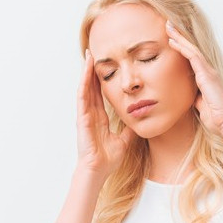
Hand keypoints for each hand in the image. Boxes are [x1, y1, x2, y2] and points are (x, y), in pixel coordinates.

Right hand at [76, 49, 136, 178]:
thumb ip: (130, 129)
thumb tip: (141, 120)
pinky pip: (82, 95)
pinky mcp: (81, 117)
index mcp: (100, 118)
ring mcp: (85, 114)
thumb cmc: (108, 159)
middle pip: (92, 86)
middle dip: (93, 70)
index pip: (101, 94)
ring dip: (86, 70)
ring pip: (86, 87)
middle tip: (95, 52)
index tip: (106, 66)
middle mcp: (91, 113)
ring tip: (89, 54)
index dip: (102, 80)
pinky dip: (84, 81)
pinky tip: (86, 68)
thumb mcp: (125, 140)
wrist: (99, 170)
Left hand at [165, 21, 222, 135]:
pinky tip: (173, 42)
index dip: (181, 47)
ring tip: (169, 27)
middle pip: (191, 49)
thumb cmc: (216, 117)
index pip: (192, 58)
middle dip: (179, 36)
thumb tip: (189, 96)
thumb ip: (195, 97)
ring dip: (179, 37)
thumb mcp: (200, 105)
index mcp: (206, 78)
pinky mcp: (206, 74)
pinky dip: (182, 48)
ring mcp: (208, 71)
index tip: (171, 38)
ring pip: (191, 49)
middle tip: (168, 25)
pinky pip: (193, 57)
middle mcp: (208, 71)